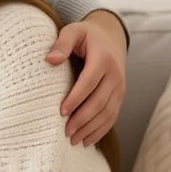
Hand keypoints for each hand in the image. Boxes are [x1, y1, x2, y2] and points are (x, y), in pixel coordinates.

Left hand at [46, 10, 127, 146]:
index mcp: (103, 59)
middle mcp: (115, 75)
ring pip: (108, 113)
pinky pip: (113, 116)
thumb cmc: (85, 36)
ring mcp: (120, 87)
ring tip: (74, 140)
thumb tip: (50, 60)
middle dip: (82, 119)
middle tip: (66, 132)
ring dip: (92, 129)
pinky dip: (101, 130)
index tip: (61, 112)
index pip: (89, 82)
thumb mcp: (73, 31)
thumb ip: (62, 43)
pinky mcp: (120, 96)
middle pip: (99, 102)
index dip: (76, 98)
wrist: (110, 37)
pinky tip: (88, 140)